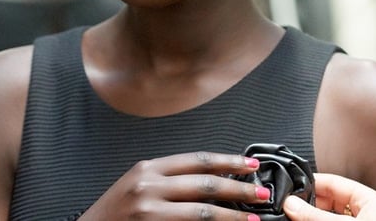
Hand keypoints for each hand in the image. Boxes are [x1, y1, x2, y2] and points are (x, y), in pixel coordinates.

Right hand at [80, 151, 273, 219]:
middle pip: (206, 184)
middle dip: (239, 188)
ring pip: (203, 212)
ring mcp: (149, 211)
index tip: (251, 165)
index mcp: (148, 168)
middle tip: (261, 193)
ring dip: (232, 215)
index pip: (198, 160)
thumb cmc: (114, 213)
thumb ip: (170, 180)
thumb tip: (212, 180)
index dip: (229, 161)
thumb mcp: (138, 185)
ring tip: (252, 216)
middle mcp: (148, 186)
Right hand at [281, 173, 375, 220]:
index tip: (293, 188)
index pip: (338, 183)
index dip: (314, 184)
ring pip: (330, 218)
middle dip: (310, 204)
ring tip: (294, 218)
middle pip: (332, 202)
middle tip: (290, 206)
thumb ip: (315, 216)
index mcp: (373, 203)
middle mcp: (369, 215)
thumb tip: (293, 205)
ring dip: (312, 218)